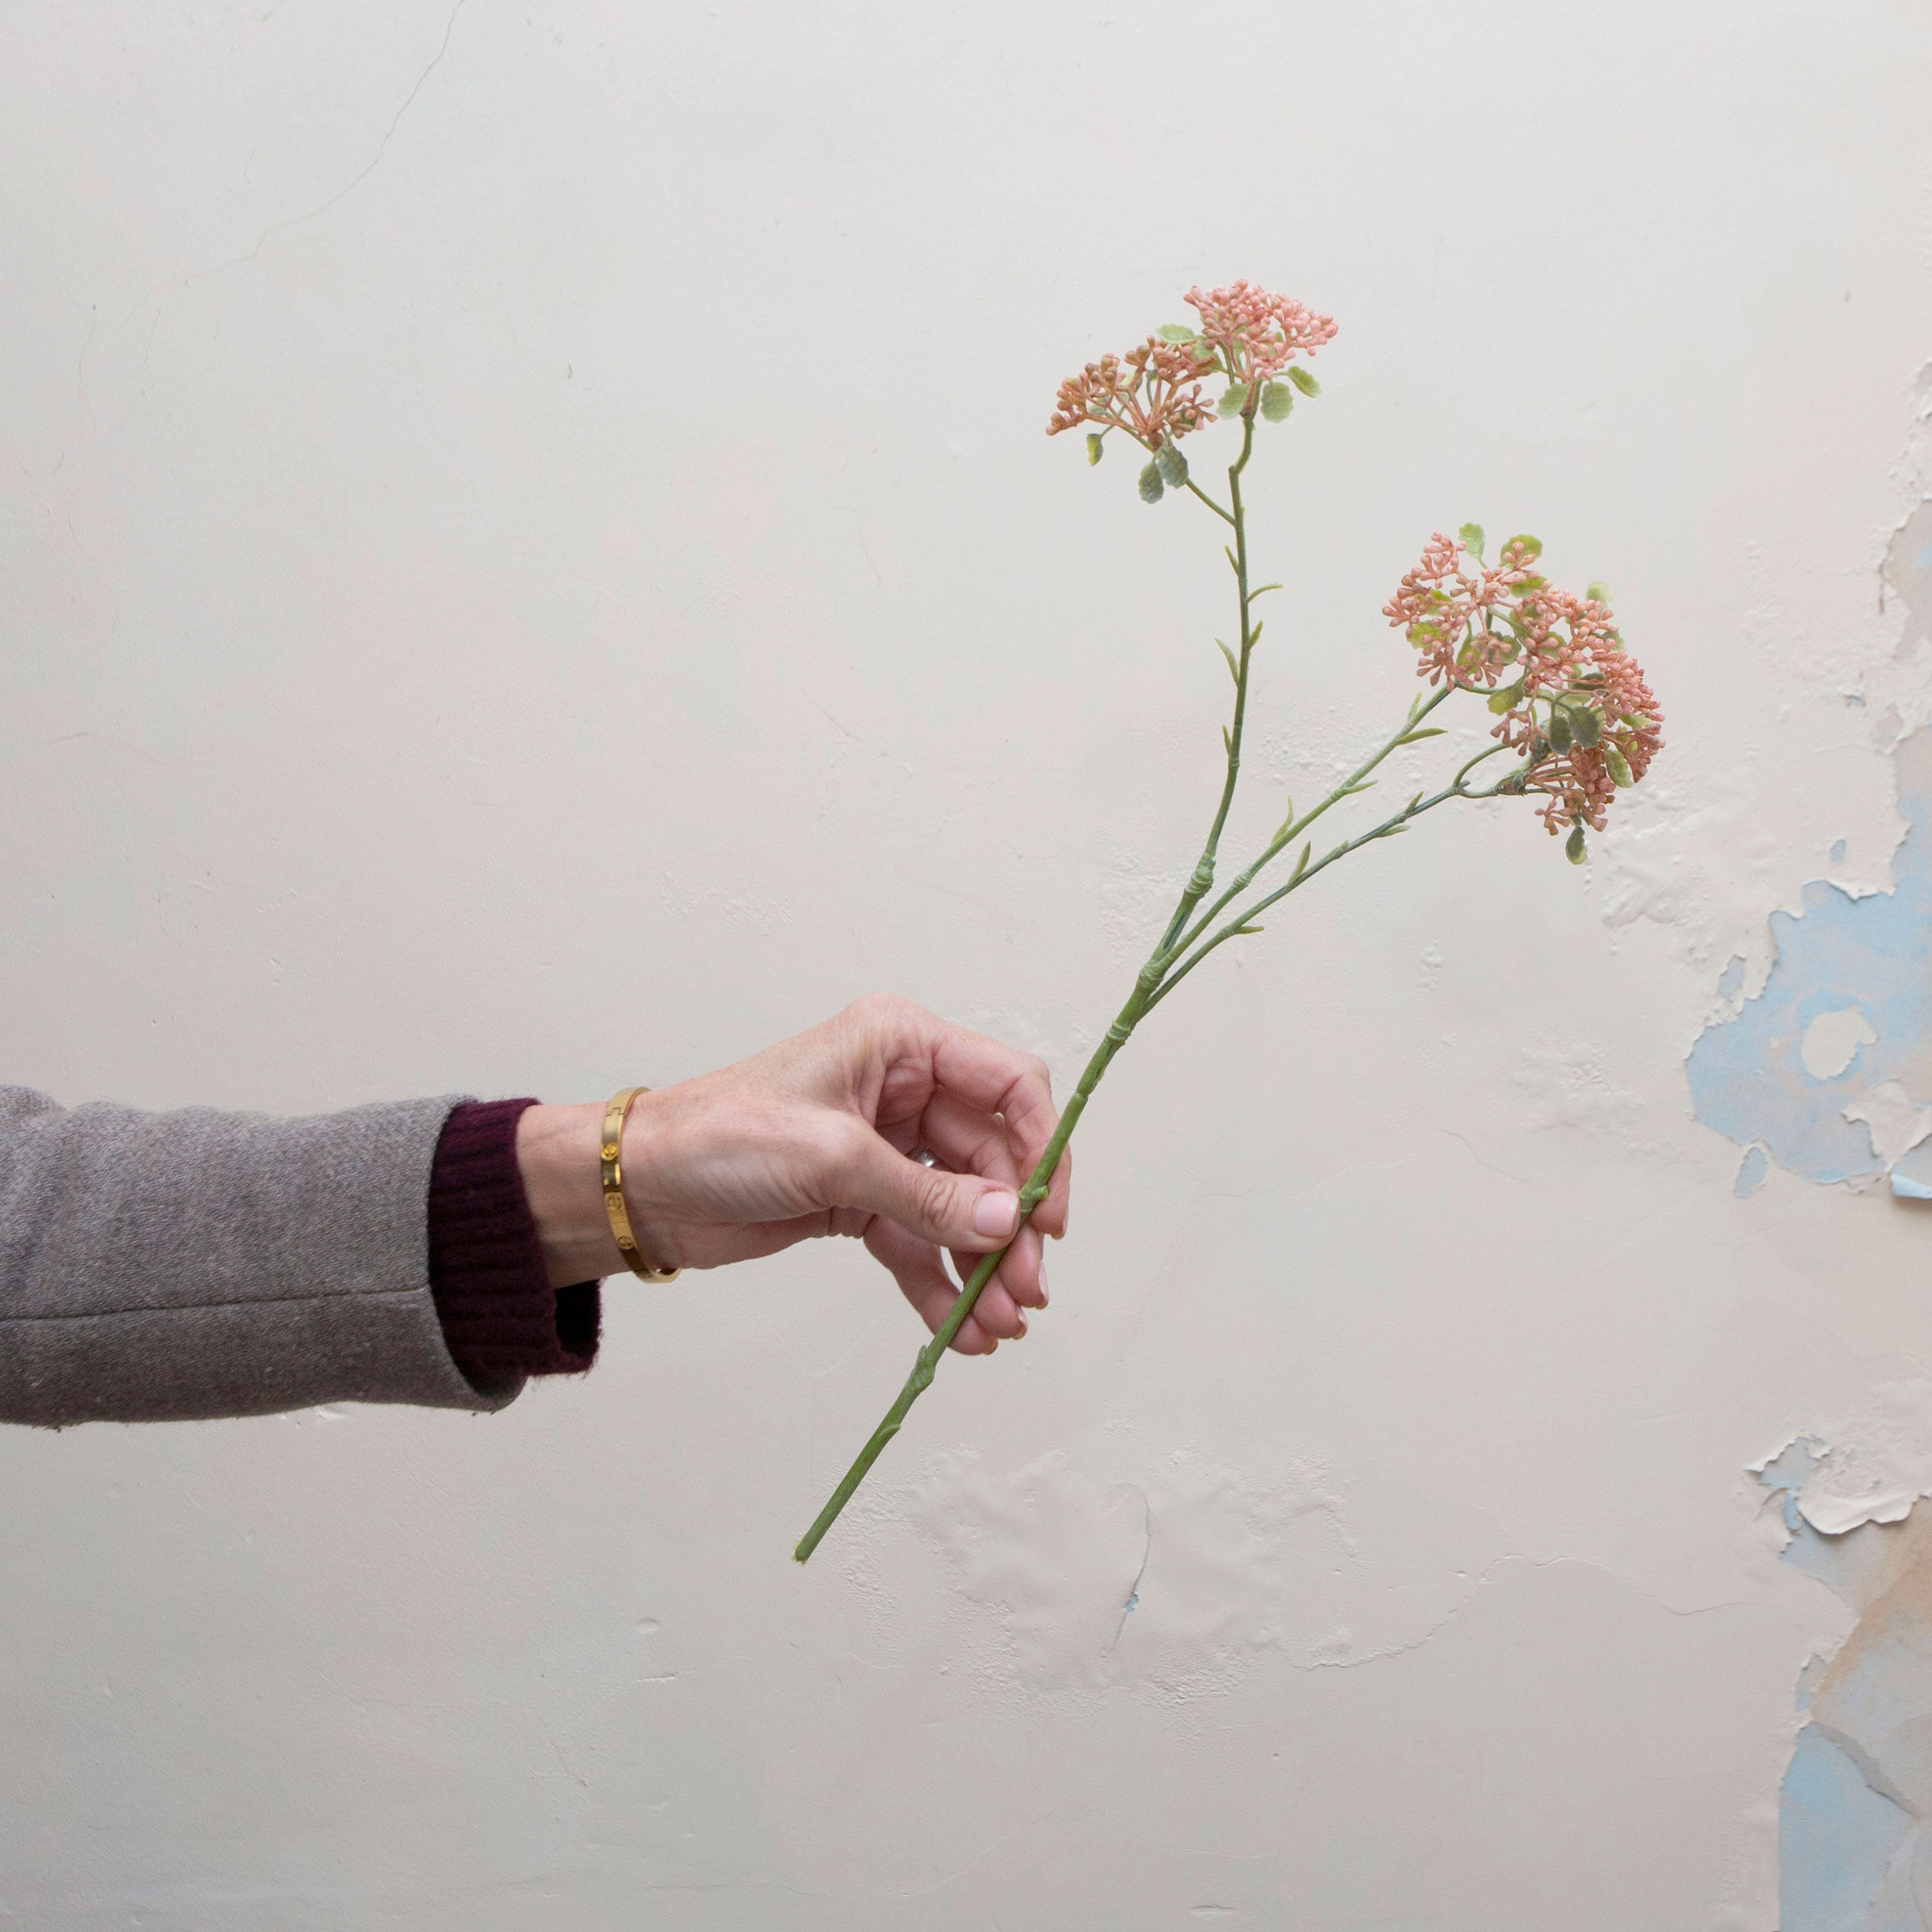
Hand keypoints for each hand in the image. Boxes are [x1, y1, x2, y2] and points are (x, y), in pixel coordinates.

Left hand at [515, 995, 1070, 1353]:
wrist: (643, 1187)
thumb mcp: (832, 1158)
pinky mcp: (862, 1199)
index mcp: (901, 1045)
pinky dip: (941, 1284)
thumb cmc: (719, 1136)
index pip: (1008, 1085)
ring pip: (962, 1209)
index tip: (1044, 1218)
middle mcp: (903, 1090)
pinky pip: (921, 1242)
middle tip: (1025, 1293)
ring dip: (982, 1268)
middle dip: (1011, 1230)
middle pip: (993, 1160)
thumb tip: (1005, 1224)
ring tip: (997, 1326)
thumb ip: (925, 1195)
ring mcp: (886, 1148)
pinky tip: (961, 1330)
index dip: (1042, 1148)